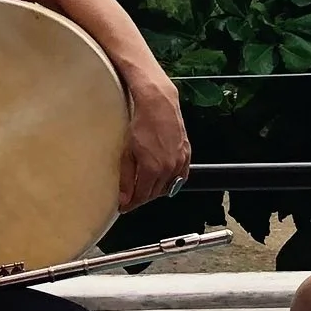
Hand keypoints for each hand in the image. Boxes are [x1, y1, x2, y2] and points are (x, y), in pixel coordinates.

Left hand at [121, 73, 191, 209]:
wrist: (158, 105)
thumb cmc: (141, 124)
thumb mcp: (127, 152)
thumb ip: (126, 178)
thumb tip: (124, 198)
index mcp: (152, 169)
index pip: (142, 196)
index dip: (132, 203)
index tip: (124, 206)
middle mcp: (169, 168)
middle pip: (155, 193)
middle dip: (142, 196)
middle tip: (132, 196)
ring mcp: (180, 161)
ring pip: (168, 186)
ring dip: (156, 189)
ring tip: (145, 186)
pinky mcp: (186, 154)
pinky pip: (181, 176)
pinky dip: (172, 181)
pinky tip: (164, 179)